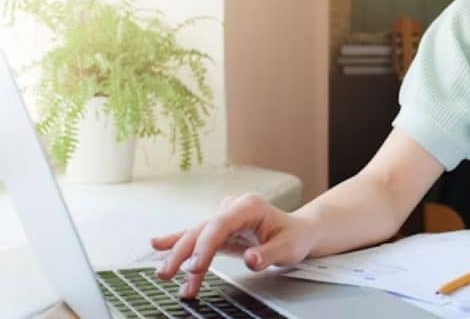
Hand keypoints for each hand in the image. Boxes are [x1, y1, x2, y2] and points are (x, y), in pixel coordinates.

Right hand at [150, 194, 315, 298]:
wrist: (299, 232)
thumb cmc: (295, 237)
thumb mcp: (288, 247)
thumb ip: (268, 254)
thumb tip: (250, 260)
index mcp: (249, 206)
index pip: (220, 225)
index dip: (205, 246)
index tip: (195, 267)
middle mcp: (233, 208)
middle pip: (203, 229)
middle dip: (184, 252)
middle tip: (168, 273)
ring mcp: (225, 218)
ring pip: (197, 235)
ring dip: (179, 255)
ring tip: (164, 272)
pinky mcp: (221, 231)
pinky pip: (198, 238)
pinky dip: (179, 244)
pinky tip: (159, 245)